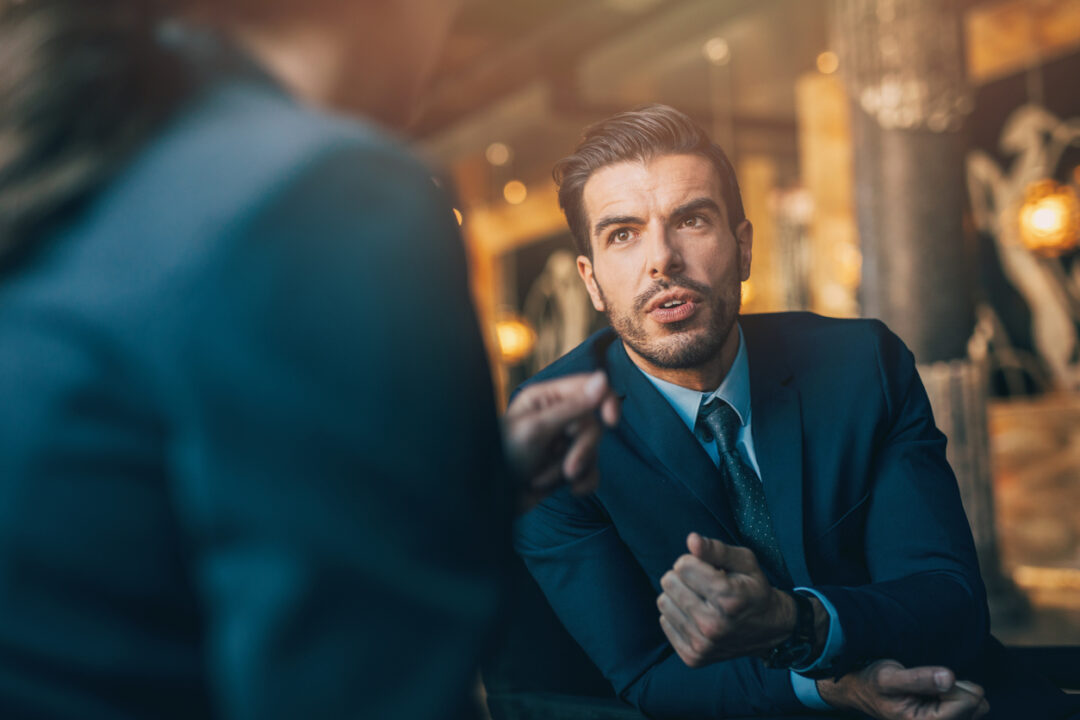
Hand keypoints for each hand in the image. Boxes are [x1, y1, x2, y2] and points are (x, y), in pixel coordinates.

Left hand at [502, 371, 618, 511]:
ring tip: (544, 481)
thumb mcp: (537, 430)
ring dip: (575, 469)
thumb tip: (604, 379)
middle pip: (594, 424)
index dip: (606, 400)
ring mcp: (562, 443)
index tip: (611, 420)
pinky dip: (584, 482)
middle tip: (568, 470)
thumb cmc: (501, 457)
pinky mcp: (565, 467)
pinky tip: (571, 491)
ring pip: (593, 450)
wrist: (486, 500)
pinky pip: (592, 470)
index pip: (589, 387)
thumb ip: (573, 406)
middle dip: (583, 449)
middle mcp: (556, 416)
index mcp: (546, 398)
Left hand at [657, 533, 795, 665]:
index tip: (708, 568)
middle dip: (683, 577)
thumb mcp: (745, 562)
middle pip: (669, 582)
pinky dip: (678, 615)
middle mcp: (714, 625)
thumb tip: (691, 540)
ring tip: (700, 599)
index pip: (682, 566)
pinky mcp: (693, 657)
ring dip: (678, 596)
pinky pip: (664, 622)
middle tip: (703, 584)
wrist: (770, 630)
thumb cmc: (754, 589)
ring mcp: (702, 645)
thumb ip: (717, 549)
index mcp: (729, 598)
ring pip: (663, 602)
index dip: (693, 561)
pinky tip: (697, 616)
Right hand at [817, 660, 989, 719]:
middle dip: (957, 688)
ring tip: (931, 690)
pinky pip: (973, 705)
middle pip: (977, 703)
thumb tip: (949, 678)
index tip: (925, 680)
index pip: (968, 701)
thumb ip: (919, 679)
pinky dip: (959, 696)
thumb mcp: (889, 677)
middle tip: (928, 684)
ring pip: (978, 705)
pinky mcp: (950, 719)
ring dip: (958, 692)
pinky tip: (937, 695)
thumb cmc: (874, 683)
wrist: (864, 691)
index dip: (950, 683)